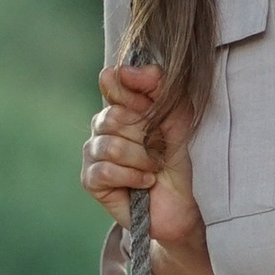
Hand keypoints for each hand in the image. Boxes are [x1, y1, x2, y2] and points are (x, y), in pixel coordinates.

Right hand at [82, 62, 215, 274]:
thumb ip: (158, 86)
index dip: (134, 96)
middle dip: (144, 136)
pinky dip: (131, 176)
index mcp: (121, 105)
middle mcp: (103, 126)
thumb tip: (121, 70)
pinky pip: (104, 170)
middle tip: (159, 150)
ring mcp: (94, 153)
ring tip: (154, 168)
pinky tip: (145, 182)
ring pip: (109, 145)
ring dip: (141, 159)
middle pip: (112, 116)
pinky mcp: (91, 180)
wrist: (183, 204)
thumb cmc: (180, 160)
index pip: (111, 80)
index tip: (154, 112)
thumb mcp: (179, 117)